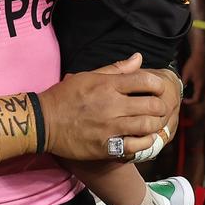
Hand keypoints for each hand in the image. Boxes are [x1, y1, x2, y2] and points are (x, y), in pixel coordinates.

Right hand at [38, 53, 171, 161]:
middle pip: (152, 105)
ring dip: (155, 124)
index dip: (158, 85)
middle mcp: (111, 105)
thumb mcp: (88, 76)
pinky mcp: (106, 147)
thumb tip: (139, 58)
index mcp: (108, 85)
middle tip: (158, 108)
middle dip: (160, 106)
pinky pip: (136, 146)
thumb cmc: (65, 96)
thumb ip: (116, 69)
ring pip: (148, 126)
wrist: (44, 122)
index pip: (146, 81)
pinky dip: (145, 142)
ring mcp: (109, 128)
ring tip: (152, 123)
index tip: (157, 89)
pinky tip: (143, 138)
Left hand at [181, 48, 204, 104]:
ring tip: (186, 93)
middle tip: (185, 99)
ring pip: (202, 93)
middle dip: (193, 100)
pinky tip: (190, 86)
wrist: (200, 55)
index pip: (196, 99)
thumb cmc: (192, 64)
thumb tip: (179, 90)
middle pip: (201, 98)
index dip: (189, 102)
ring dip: (195, 95)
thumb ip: (183, 83)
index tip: (183, 100)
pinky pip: (202, 88)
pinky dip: (197, 90)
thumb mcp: (185, 74)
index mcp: (200, 85)